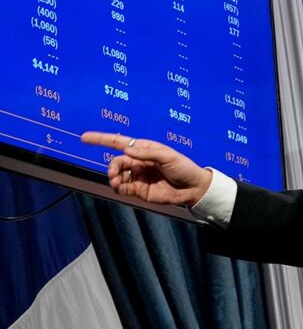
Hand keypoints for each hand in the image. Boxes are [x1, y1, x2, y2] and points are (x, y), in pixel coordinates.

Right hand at [81, 131, 212, 206]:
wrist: (193, 188)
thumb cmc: (183, 167)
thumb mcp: (168, 156)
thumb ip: (147, 153)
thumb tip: (127, 149)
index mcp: (145, 149)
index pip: (119, 142)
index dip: (102, 139)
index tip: (84, 138)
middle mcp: (139, 162)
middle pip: (117, 161)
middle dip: (112, 166)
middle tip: (114, 174)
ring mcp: (138, 176)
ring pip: (117, 175)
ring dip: (113, 177)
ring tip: (116, 181)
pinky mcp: (139, 190)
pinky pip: (122, 188)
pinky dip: (117, 187)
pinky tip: (119, 186)